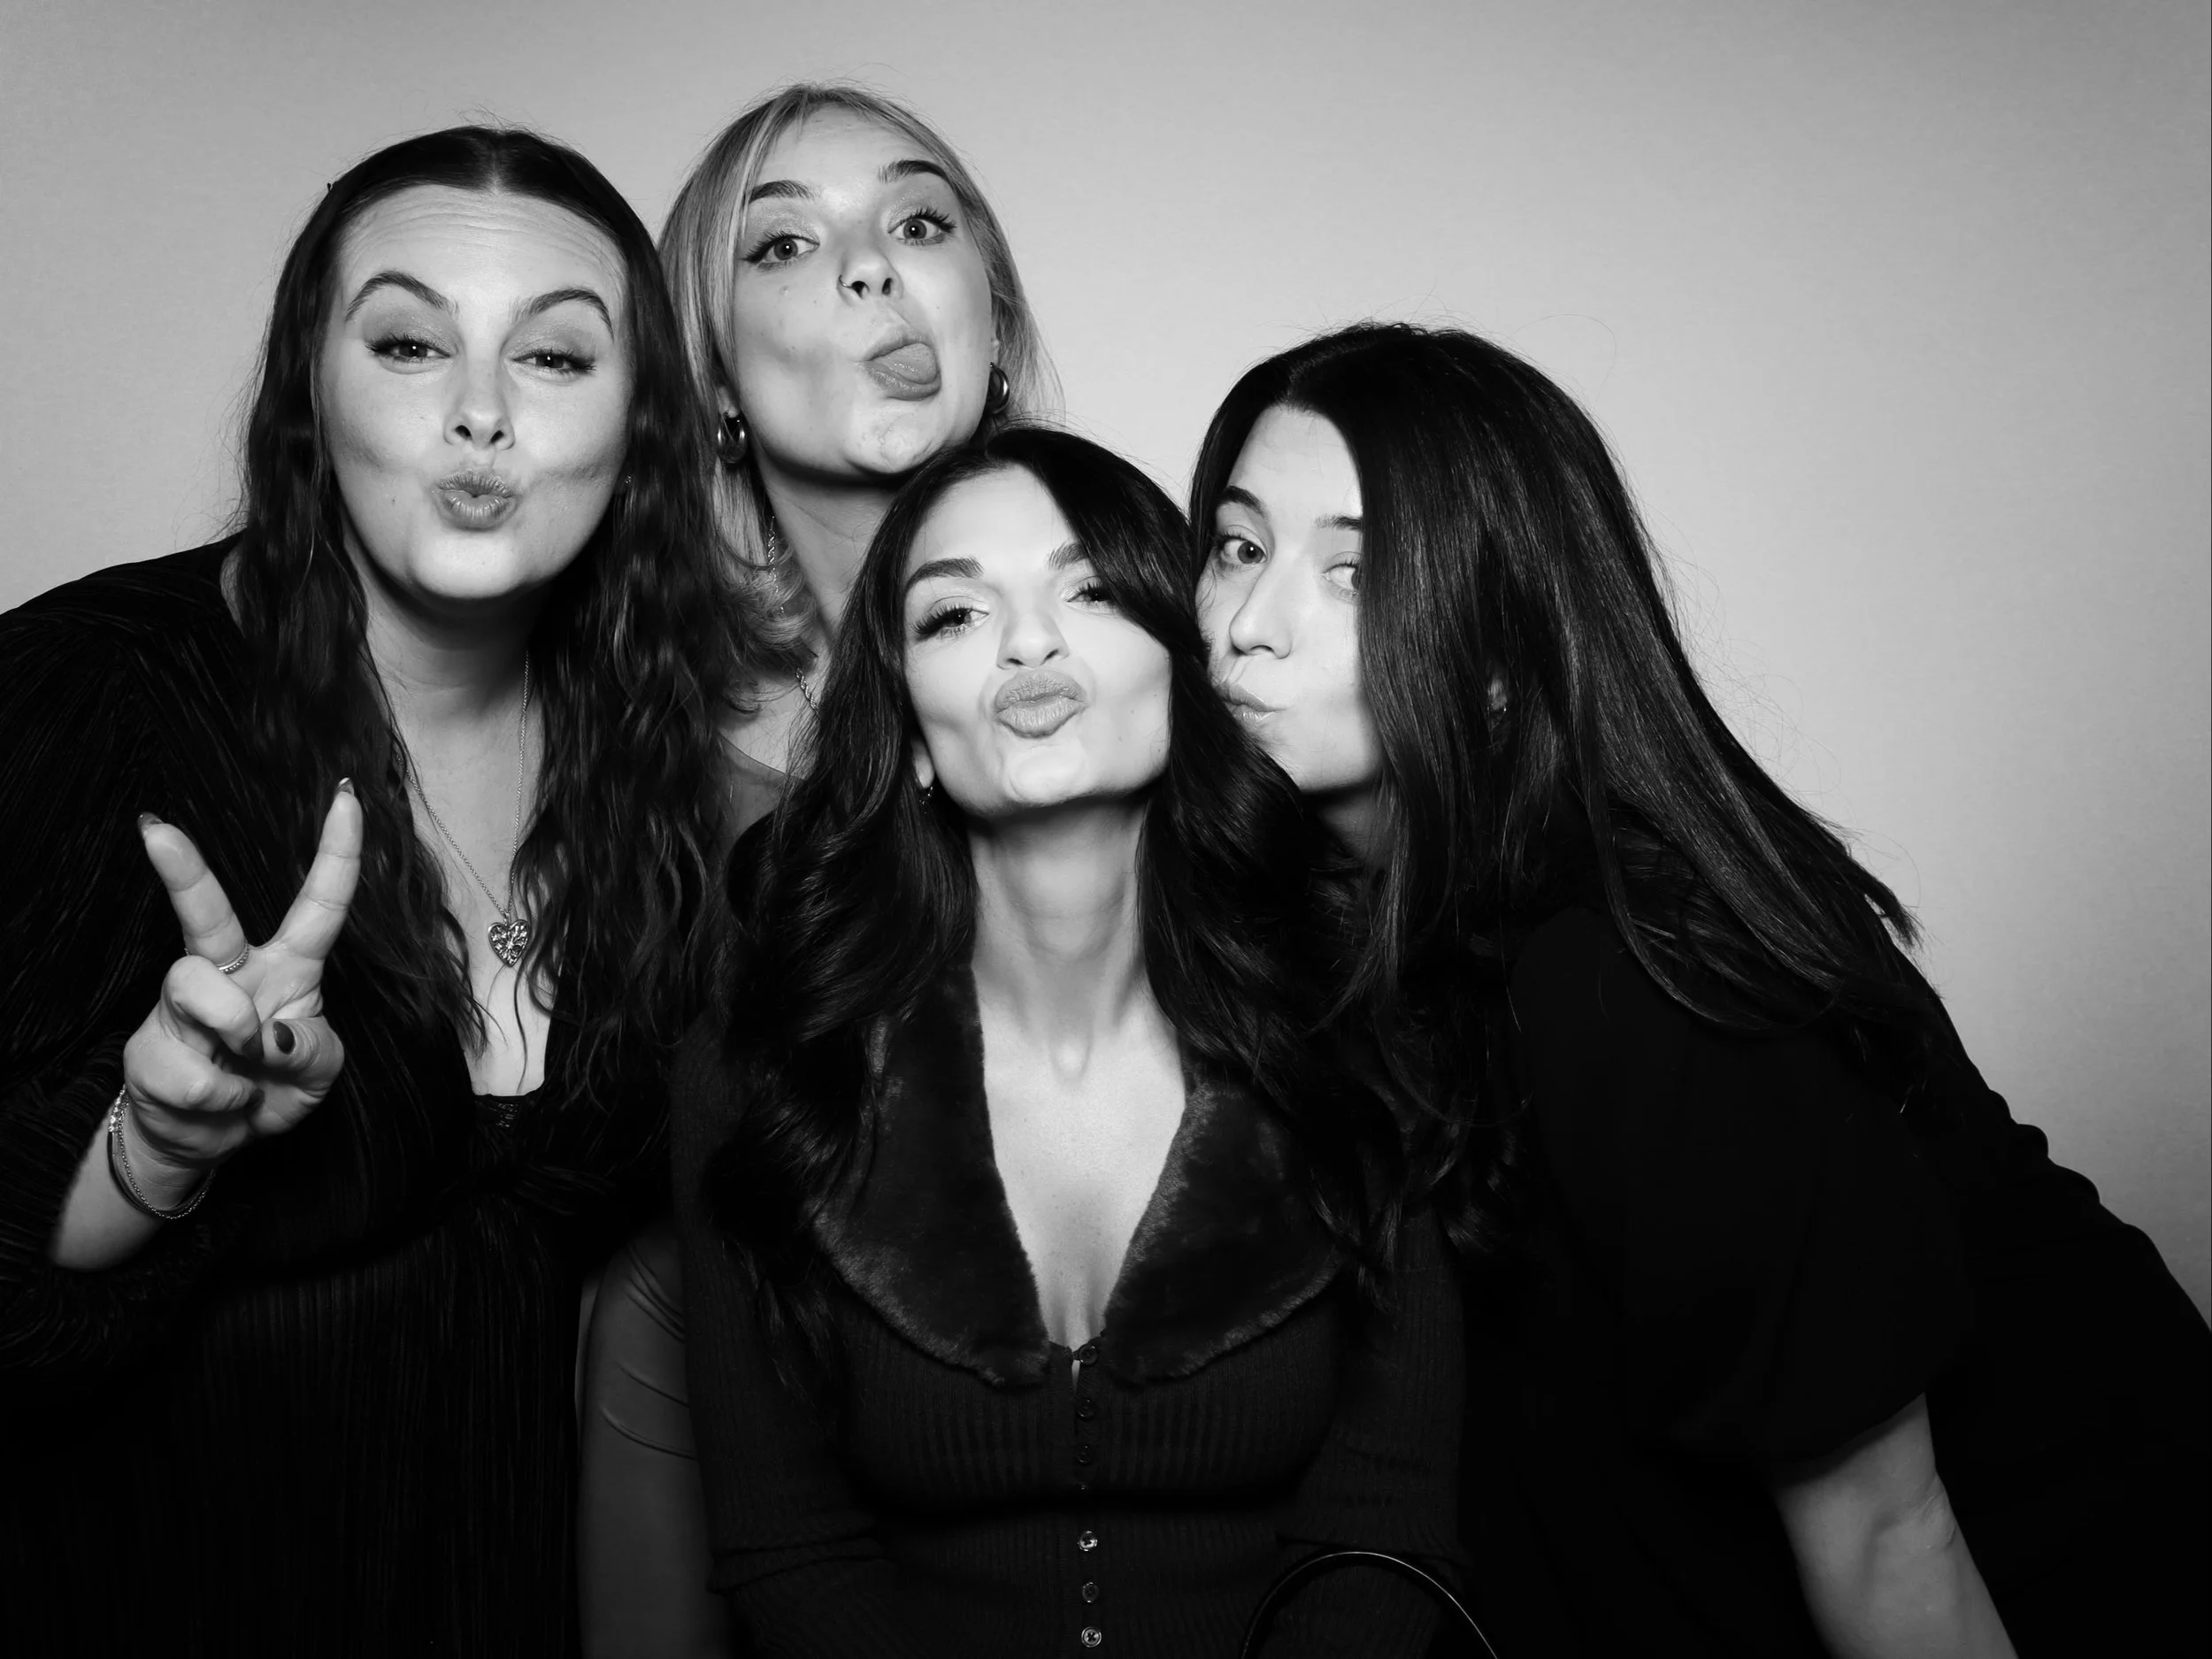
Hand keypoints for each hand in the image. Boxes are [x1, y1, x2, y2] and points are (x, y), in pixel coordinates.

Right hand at [117, 784, 362, 1192]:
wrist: (212, 1141)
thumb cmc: (274, 1088)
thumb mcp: (319, 1073)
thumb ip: (314, 1050)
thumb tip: (271, 1035)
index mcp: (289, 968)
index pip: (318, 905)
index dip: (337, 852)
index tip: (348, 795)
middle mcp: (231, 974)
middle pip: (207, 916)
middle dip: (184, 873)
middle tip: (157, 831)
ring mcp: (182, 1010)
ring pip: (194, 987)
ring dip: (232, 1034)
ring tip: (246, 1073)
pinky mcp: (148, 1050)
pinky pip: (191, 1070)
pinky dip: (222, 1097)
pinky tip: (224, 1102)